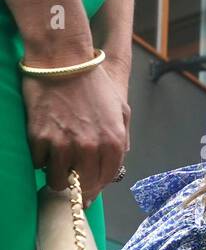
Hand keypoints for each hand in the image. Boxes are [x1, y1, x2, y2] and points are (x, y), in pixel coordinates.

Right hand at [22, 61, 129, 201]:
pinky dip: (41, 159)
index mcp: (113, 143)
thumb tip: (115, 167)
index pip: (105, 179)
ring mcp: (64, 144)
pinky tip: (44, 147)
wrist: (63, 60)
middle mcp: (90, 148)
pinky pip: (39, 163)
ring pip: (57, 181)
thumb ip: (121, 140)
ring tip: (56, 165)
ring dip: (56, 176)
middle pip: (82, 185)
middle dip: (77, 186)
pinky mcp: (40, 138)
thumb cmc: (93, 82)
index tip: (88, 190)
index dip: (96, 186)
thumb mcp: (121, 110)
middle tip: (70, 180)